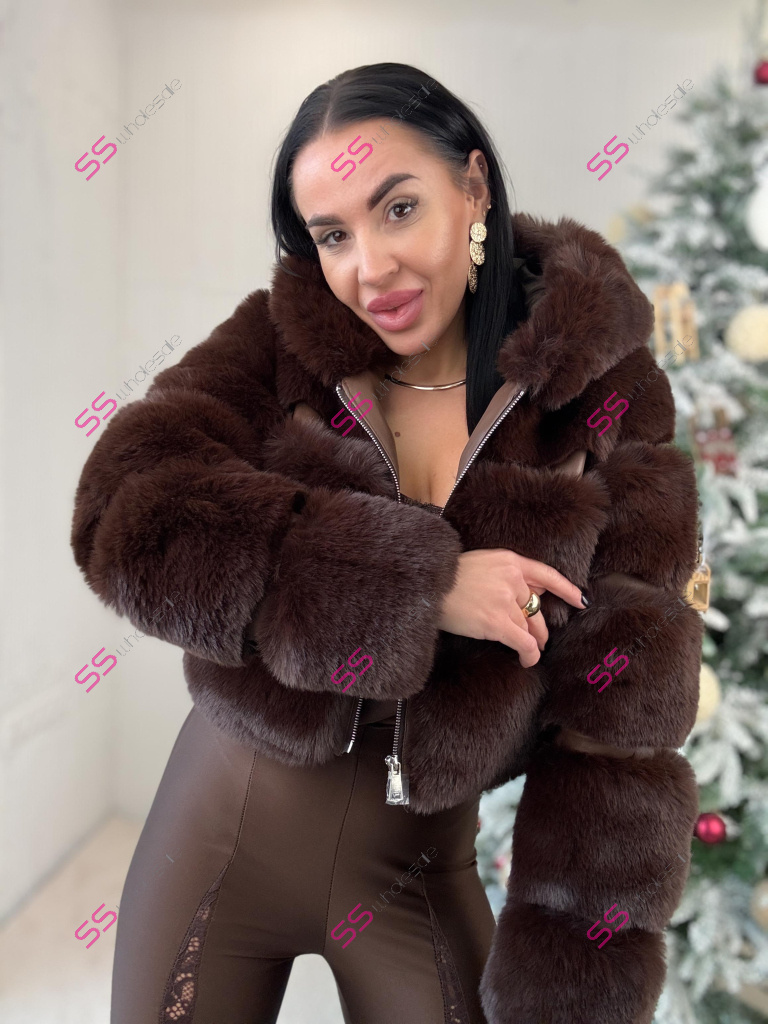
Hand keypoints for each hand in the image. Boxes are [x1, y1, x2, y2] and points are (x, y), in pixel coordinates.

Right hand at [436, 549, 584, 667]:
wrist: (427, 585)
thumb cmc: (447, 577)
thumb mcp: (481, 564)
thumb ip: (505, 575)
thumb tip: (528, 593)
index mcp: (509, 561)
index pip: (546, 575)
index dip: (566, 589)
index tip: (580, 600)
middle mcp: (512, 579)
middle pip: (536, 608)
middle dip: (539, 627)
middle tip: (540, 638)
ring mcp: (506, 600)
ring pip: (530, 627)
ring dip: (533, 642)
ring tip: (530, 652)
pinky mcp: (497, 622)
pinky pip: (523, 643)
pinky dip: (529, 654)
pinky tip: (527, 661)